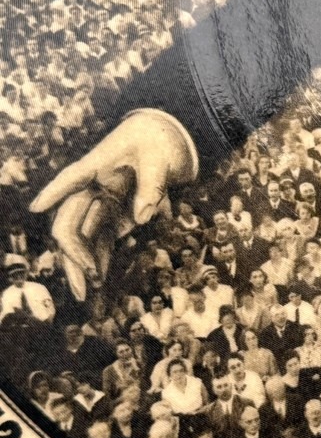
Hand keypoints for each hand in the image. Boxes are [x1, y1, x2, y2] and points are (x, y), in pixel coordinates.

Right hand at [29, 109, 198, 300]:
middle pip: (70, 223)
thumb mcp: (161, 161)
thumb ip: (153, 188)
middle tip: (84, 286)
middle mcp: (91, 189)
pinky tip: (98, 285)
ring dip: (81, 265)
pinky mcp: (112, 217)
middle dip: (72, 254)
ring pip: (80, 238)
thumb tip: (141, 218)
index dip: (54, 192)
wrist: (164, 142)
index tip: (38, 206)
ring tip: (85, 295)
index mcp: (96, 168)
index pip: (71, 179)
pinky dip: (99, 261)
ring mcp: (100, 205)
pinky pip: (100, 242)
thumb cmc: (158, 145)